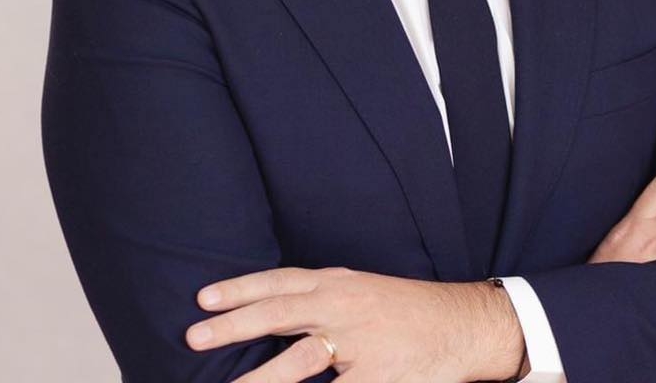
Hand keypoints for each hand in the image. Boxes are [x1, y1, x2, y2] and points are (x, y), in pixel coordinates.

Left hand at [185, 266, 523, 382]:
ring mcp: (358, 345)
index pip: (281, 282)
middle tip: (195, 335)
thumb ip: (321, 300)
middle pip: (280, 313)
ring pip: (299, 361)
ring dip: (258, 378)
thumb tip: (275, 313)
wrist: (460, 324)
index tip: (205, 296)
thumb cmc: (406, 310)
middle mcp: (343, 309)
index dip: (242, 288)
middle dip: (235, 324)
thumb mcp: (361, 291)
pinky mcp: (375, 379)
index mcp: (338, 285)